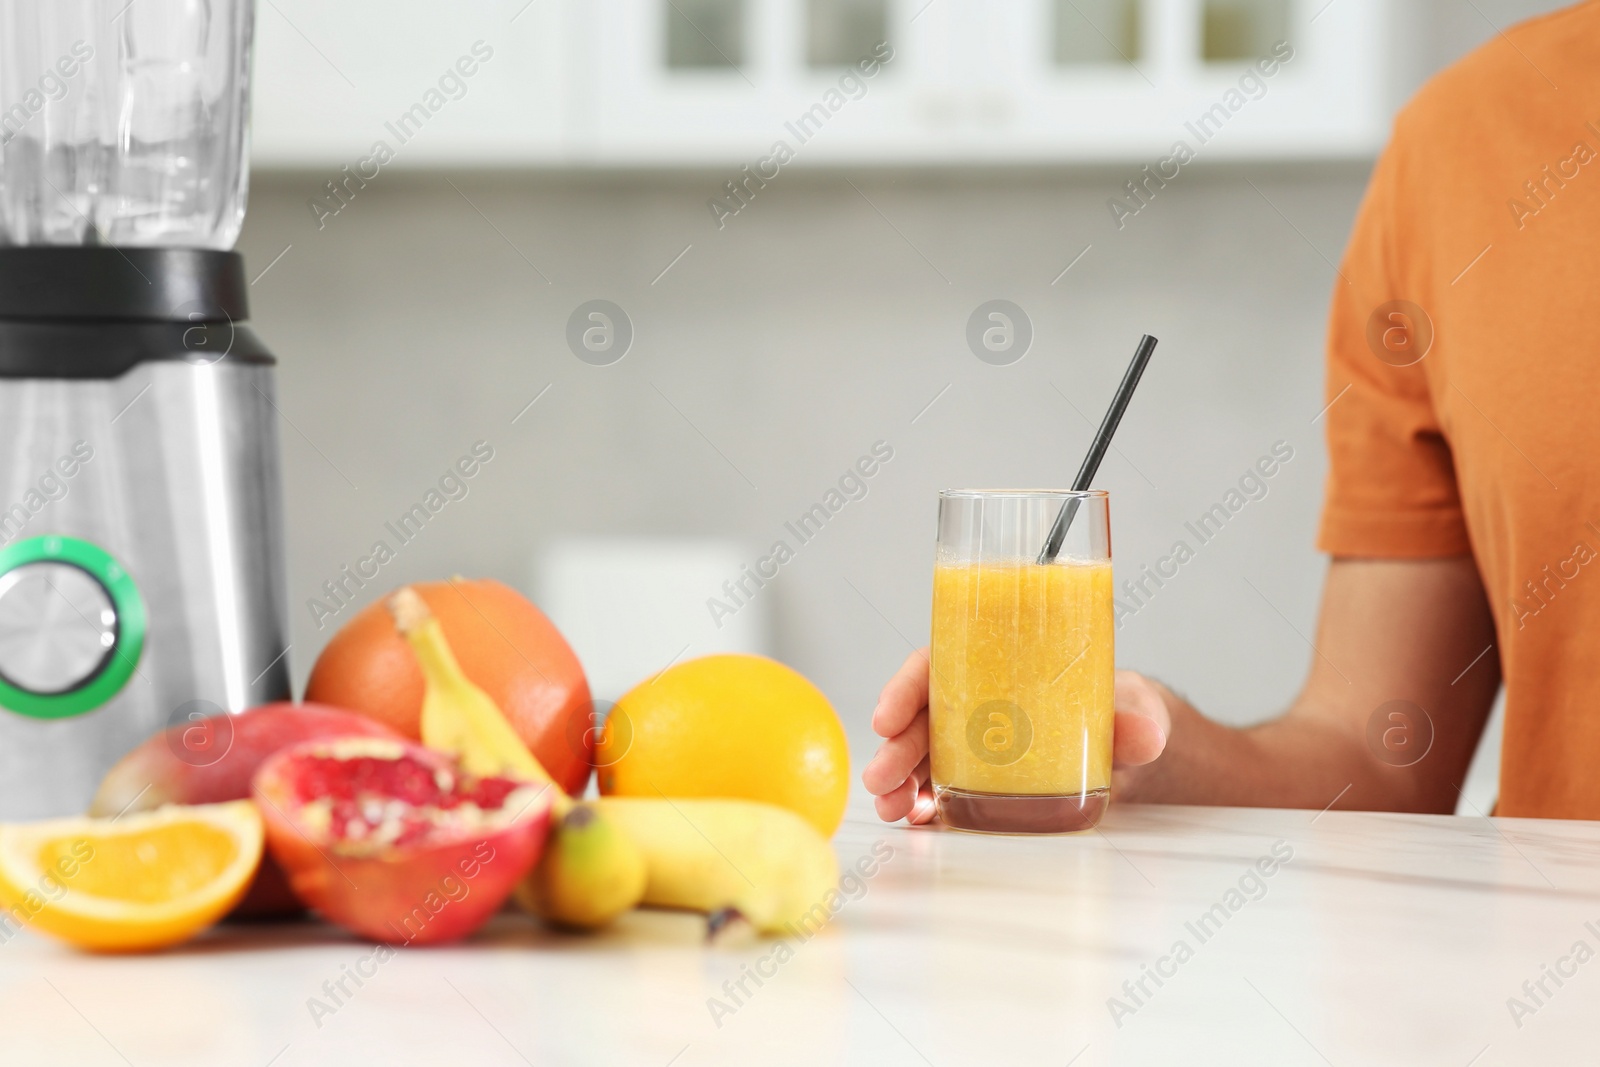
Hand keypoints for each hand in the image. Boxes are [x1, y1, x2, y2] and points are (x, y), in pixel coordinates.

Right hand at [860, 648, 1172, 823]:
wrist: (1139, 756)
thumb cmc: (1126, 713)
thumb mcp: (1135, 709)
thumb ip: (1138, 719)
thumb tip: (1146, 735)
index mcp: (1002, 668)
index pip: (940, 666)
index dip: (906, 689)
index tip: (886, 716)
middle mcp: (980, 706)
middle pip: (922, 718)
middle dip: (895, 748)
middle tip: (882, 779)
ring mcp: (977, 749)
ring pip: (923, 759)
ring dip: (899, 783)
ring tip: (891, 809)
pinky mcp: (984, 788)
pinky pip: (942, 794)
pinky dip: (923, 807)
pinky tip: (917, 821)